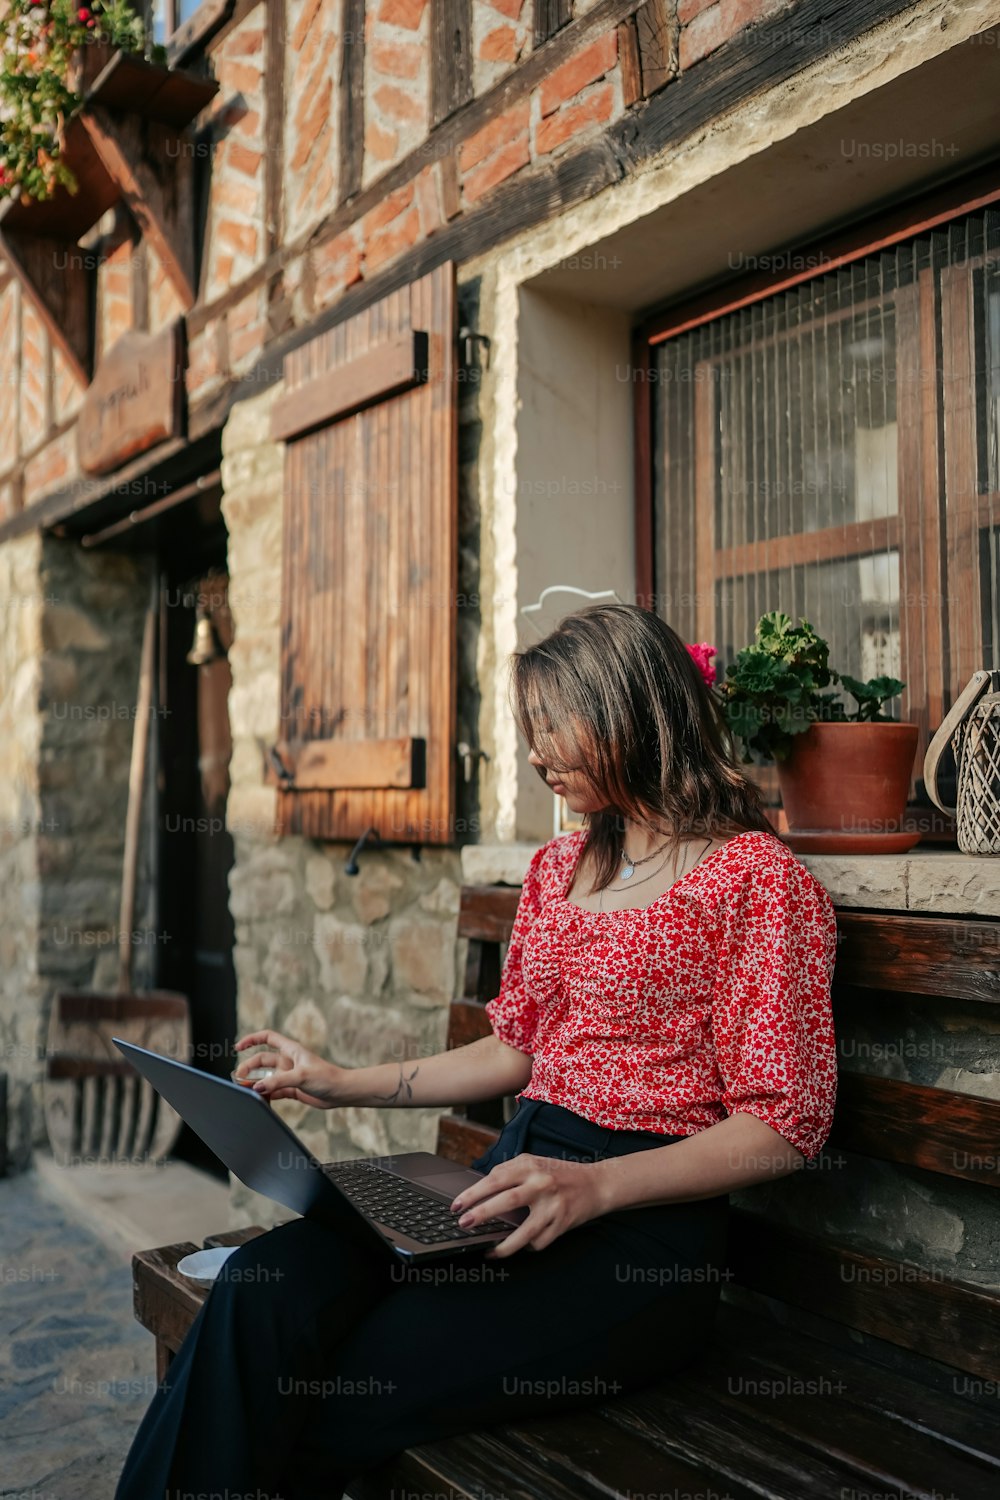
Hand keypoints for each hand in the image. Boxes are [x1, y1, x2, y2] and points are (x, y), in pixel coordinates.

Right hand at [232, 1030, 346, 1108]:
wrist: (340, 1092)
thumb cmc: (326, 1077)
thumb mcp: (301, 1076)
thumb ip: (278, 1081)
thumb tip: (257, 1086)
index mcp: (291, 1050)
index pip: (267, 1038)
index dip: (252, 1039)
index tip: (238, 1047)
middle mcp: (288, 1061)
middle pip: (262, 1060)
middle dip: (249, 1066)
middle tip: (238, 1077)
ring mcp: (289, 1076)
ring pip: (266, 1077)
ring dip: (256, 1082)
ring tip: (246, 1089)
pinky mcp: (292, 1089)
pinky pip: (273, 1091)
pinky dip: (265, 1094)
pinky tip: (260, 1098)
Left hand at [449, 1153, 608, 1258]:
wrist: (596, 1183)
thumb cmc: (560, 1174)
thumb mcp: (535, 1163)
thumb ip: (510, 1172)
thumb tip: (481, 1188)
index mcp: (531, 1166)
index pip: (495, 1178)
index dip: (473, 1192)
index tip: (457, 1205)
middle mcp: (542, 1184)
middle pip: (506, 1200)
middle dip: (480, 1214)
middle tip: (463, 1224)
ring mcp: (554, 1205)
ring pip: (524, 1231)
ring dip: (503, 1245)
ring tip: (489, 1251)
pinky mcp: (563, 1223)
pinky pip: (539, 1242)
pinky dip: (527, 1246)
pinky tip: (520, 1245)